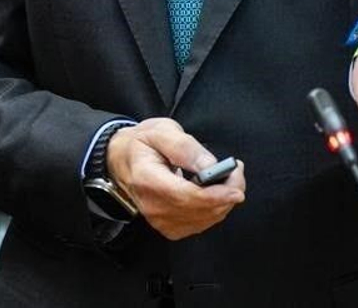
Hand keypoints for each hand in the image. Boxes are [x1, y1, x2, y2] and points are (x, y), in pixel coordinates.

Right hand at [105, 117, 244, 239]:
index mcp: (147, 179)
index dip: (216, 195)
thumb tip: (211, 167)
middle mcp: (152, 206)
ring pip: (204, 220)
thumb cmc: (141, 143)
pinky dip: (214, 210)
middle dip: (226, 193)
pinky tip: (215, 193)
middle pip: (199, 210)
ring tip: (228, 177)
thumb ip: (185, 147)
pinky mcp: (168, 227)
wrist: (121, 160)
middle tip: (236, 171)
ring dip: (223, 201)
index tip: (236, 186)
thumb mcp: (161, 131)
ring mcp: (159, 220)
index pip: (186, 196)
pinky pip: (200, 224)